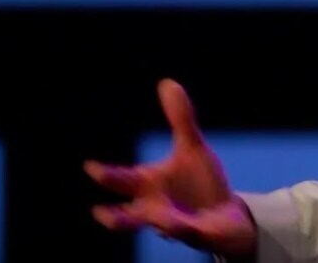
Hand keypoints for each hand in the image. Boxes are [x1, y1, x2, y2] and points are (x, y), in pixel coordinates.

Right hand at [84, 79, 256, 256]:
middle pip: (128, 215)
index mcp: (149, 186)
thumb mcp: (192, 147)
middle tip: (100, 212)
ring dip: (159, 222)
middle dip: (115, 215)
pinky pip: (191, 235)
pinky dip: (186, 230)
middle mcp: (156, 209)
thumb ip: (180, 119)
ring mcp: (176, 225)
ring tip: (157, 219)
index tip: (90, 166)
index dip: (105, 173)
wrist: (227, 214)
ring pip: (160, 227)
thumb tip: (167, 82)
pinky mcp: (199, 235)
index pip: (121, 180)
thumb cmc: (200, 183)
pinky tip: (181, 225)